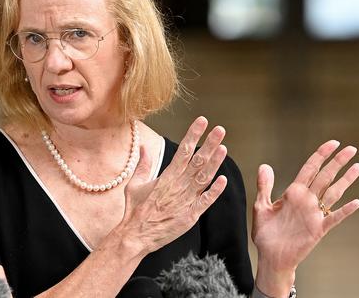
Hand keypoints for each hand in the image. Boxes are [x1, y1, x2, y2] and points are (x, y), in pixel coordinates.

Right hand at [119, 117, 228, 254]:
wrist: (135, 235)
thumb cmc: (134, 210)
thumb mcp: (134, 184)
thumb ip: (142, 164)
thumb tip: (143, 146)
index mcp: (166, 177)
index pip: (183, 151)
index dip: (193, 135)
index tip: (202, 122)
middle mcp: (178, 186)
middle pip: (197, 161)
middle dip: (209, 144)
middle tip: (220, 130)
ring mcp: (185, 201)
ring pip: (204, 178)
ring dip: (215, 163)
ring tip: (224, 148)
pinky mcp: (190, 216)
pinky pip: (205, 201)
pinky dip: (215, 191)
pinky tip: (223, 180)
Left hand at [252, 140, 358, 296]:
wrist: (270, 257)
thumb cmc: (266, 233)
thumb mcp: (262, 206)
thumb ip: (264, 186)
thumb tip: (265, 165)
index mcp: (293, 193)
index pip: (310, 169)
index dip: (320, 155)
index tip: (333, 143)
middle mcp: (306, 200)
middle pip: (325, 177)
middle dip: (337, 162)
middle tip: (351, 148)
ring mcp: (314, 214)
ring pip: (332, 193)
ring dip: (345, 181)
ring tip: (358, 167)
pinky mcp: (318, 230)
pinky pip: (333, 218)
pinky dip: (344, 211)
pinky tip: (356, 202)